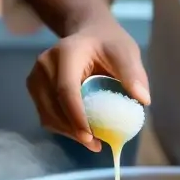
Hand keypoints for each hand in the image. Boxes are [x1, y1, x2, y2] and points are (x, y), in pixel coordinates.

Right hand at [26, 14, 150, 150]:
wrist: (88, 34)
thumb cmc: (109, 44)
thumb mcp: (125, 52)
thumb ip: (133, 73)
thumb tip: (143, 99)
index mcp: (66, 52)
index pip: (66, 89)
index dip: (76, 116)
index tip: (91, 137)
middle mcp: (45, 63)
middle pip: (54, 106)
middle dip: (74, 130)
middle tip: (97, 146)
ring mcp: (36, 76)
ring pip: (48, 114)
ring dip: (68, 132)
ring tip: (93, 142)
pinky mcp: (35, 88)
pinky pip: (46, 115)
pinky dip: (63, 128)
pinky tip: (82, 132)